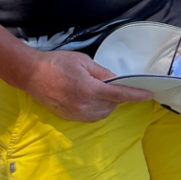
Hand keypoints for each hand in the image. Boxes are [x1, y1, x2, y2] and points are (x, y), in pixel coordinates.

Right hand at [21, 48, 151, 121]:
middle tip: (115, 84)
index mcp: (89, 89)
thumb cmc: (58, 62)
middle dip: (118, 96)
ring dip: (108, 104)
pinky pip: (91, 117)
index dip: (136, 95)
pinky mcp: (69, 118)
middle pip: (112, 105)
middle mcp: (84, 105)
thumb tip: (117, 80)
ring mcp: (76, 114)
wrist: (31, 74)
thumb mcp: (84, 61)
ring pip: (103, 113)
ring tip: (102, 90)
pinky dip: (98, 109)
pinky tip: (93, 99)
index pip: (119, 95)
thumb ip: (103, 73)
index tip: (148, 94)